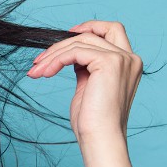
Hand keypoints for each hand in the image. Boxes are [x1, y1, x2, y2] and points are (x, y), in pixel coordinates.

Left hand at [26, 20, 142, 145]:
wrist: (100, 139)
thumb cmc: (92, 122)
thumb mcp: (89, 87)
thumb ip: (85, 68)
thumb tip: (69, 54)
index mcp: (129, 64)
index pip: (112, 31)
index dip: (89, 28)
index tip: (65, 37)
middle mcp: (130, 59)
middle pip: (94, 32)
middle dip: (64, 42)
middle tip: (41, 58)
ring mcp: (121, 59)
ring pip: (80, 41)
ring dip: (53, 54)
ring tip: (37, 71)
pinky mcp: (109, 63)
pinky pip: (75, 51)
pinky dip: (56, 60)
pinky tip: (45, 73)